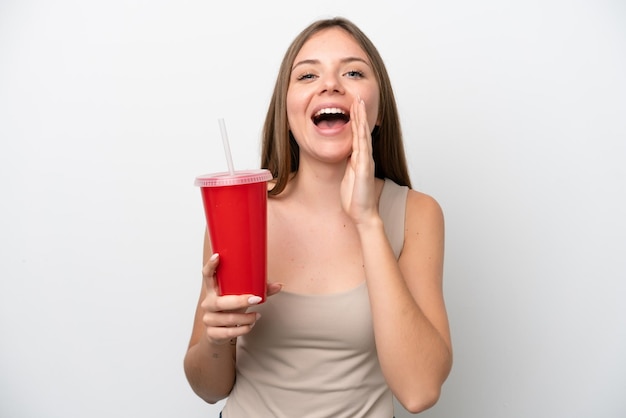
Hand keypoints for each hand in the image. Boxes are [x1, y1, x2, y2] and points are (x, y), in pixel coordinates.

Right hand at [199, 253, 280, 344]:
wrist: (220, 331)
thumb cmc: (231, 308)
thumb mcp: (242, 297)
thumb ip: (260, 290)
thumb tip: (279, 285)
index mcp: (214, 289)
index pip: (207, 275)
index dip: (211, 266)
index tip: (218, 256)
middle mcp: (208, 303)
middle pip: (220, 302)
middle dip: (239, 301)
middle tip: (256, 299)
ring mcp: (208, 318)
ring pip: (227, 319)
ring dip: (245, 318)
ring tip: (257, 316)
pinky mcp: (212, 333)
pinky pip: (227, 332)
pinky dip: (242, 330)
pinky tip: (250, 326)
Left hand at [341, 95, 377, 224]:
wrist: (362, 213)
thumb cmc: (355, 198)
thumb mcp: (348, 176)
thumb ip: (348, 165)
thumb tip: (345, 156)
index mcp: (359, 159)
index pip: (357, 134)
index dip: (356, 119)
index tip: (353, 104)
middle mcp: (364, 157)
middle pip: (362, 130)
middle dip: (359, 113)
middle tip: (357, 96)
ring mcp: (365, 161)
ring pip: (363, 135)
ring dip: (361, 118)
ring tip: (359, 102)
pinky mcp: (363, 168)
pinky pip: (362, 147)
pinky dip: (361, 134)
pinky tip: (360, 123)